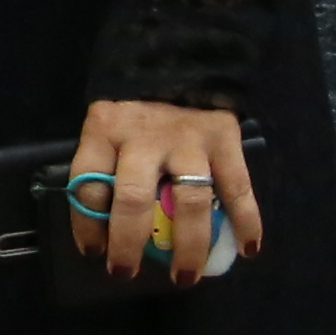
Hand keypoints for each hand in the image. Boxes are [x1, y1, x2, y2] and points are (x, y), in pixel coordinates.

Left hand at [73, 95, 260, 289]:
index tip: (94, 252)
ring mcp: (188, 140)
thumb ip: (102, 166)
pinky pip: (237, 187)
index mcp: (105, 132)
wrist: (180, 57)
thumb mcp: (104, 125)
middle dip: (129, 243)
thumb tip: (101, 228)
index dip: (87, 225)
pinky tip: (248, 248)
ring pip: (188, 201)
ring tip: (185, 276)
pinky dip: (247, 220)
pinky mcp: (224, 139)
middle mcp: (144, 138)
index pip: (88, 185)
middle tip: (126, 273)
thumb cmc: (134, 107)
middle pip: (134, 199)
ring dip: (188, 245)